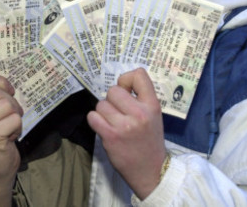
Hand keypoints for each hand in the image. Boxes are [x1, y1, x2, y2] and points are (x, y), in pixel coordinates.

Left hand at [87, 68, 166, 199]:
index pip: (139, 74)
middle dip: (112, 100)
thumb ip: (140, 99)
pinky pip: (92, 117)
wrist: (152, 171)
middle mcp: (139, 113)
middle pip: (113, 90)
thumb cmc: (150, 140)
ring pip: (101, 104)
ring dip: (103, 113)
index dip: (126, 79)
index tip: (126, 90)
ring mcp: (124, 125)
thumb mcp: (154, 116)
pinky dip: (95, 121)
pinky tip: (104, 128)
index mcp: (152, 105)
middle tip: (119, 113)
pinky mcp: (110, 136)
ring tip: (113, 123)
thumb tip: (119, 85)